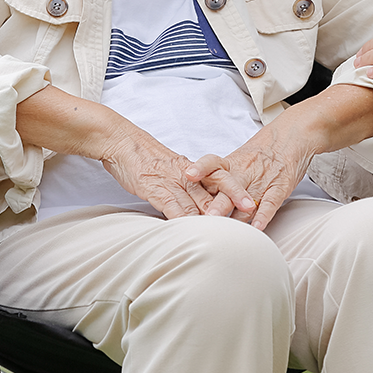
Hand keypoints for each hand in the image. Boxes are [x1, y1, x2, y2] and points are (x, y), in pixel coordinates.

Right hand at [100, 127, 255, 219]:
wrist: (121, 141)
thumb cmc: (144, 157)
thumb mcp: (170, 169)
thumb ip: (185, 186)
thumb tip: (198, 208)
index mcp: (191, 168)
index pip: (220, 177)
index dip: (236, 190)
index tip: (251, 204)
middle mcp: (185, 173)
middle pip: (213, 191)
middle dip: (231, 206)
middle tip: (248, 219)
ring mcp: (170, 180)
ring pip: (195, 200)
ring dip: (210, 217)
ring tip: (225, 231)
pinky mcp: (153, 187)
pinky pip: (171, 204)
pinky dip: (181, 218)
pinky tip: (189, 230)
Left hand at [186, 121, 315, 230]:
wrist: (291, 136)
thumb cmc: (261, 152)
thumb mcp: (237, 161)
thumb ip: (218, 180)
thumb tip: (196, 201)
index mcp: (232, 163)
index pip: (212, 162)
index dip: (200, 168)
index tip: (188, 174)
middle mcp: (244, 171)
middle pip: (227, 188)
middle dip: (217, 205)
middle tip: (206, 218)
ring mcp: (262, 179)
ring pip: (247, 200)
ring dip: (236, 217)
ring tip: (226, 233)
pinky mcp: (280, 186)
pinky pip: (270, 202)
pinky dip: (263, 216)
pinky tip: (255, 228)